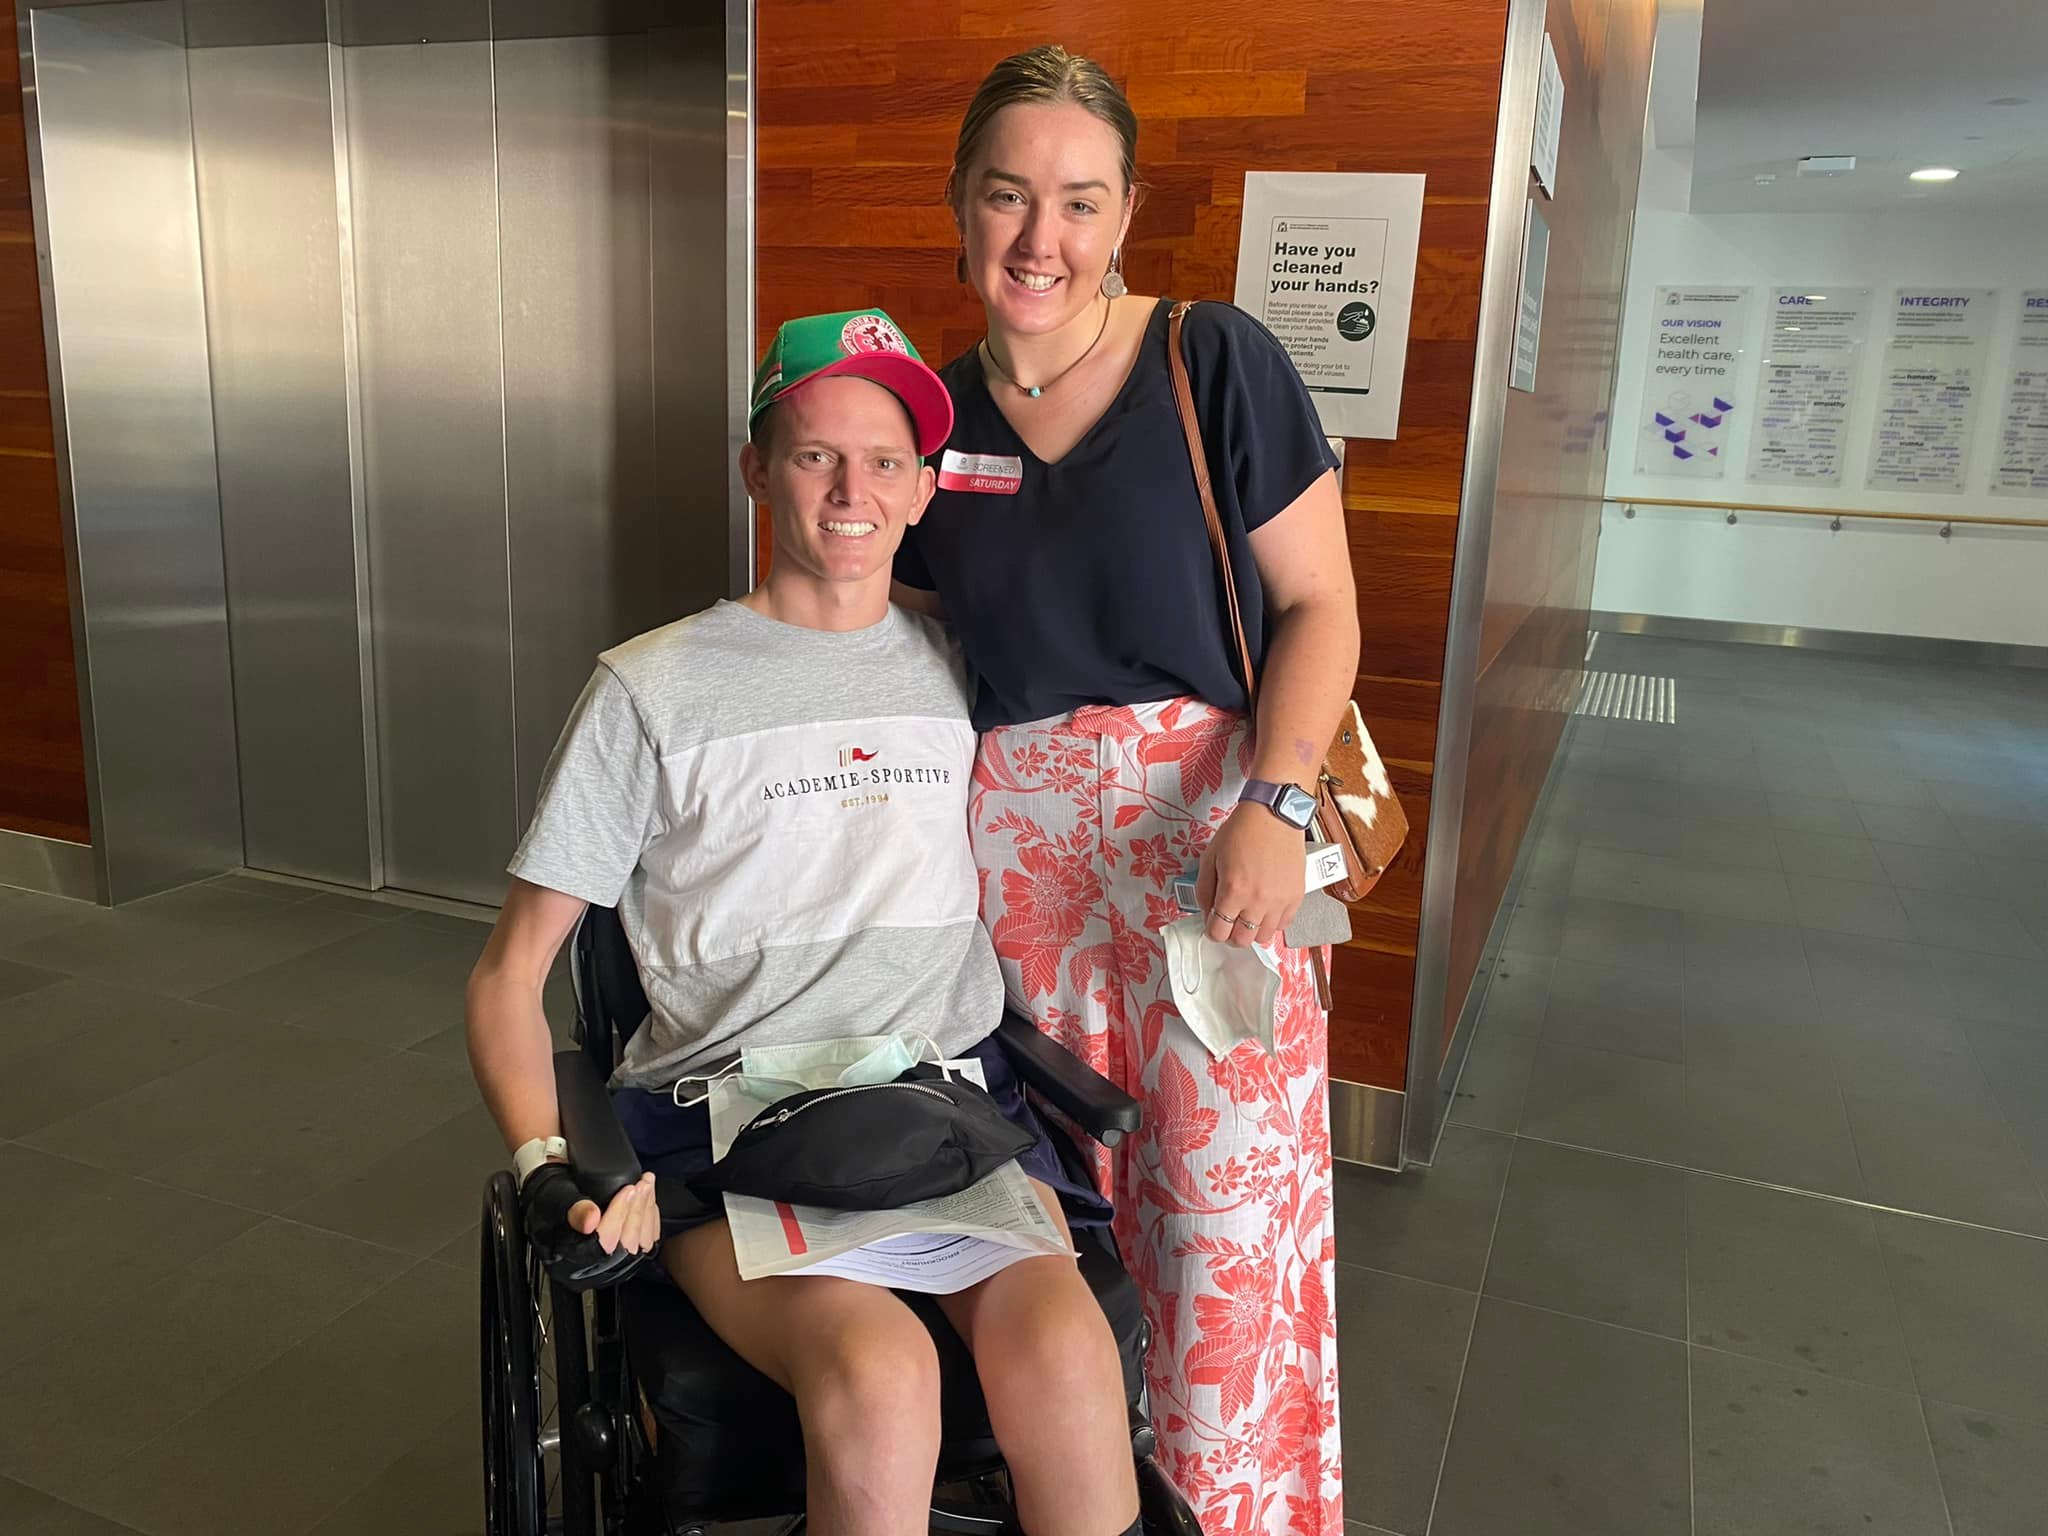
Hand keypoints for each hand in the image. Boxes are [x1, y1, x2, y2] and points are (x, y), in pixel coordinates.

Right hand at [522, 1165, 660, 1290]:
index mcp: (570, 1259)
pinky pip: (646, 1242)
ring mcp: (611, 1262)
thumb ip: (574, 1210)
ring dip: (646, 1211)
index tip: (627, 1190)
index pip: (602, 1242)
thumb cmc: (551, 1199)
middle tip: (642, 1184)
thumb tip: (591, 1219)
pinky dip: (651, 1219)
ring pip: (639, 1243)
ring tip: (646, 1186)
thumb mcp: (555, 1200)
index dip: (617, 1215)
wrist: (553, 1197)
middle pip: (625, 1243)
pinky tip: (650, 1201)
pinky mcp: (625, 1254)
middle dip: (637, 1210)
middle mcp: (592, 1267)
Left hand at [1196, 800, 1306, 949]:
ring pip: (1264, 938)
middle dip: (1230, 934)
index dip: (1212, 931)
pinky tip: (1264, 908)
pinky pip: (1283, 925)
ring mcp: (1280, 901)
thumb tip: (1207, 912)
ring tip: (1247, 915)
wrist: (1274, 815)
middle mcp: (1258, 900)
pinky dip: (1272, 922)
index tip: (1212, 925)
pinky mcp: (1296, 896)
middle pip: (1241, 940)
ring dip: (1252, 930)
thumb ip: (1204, 890)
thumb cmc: (1242, 831)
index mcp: (1233, 890)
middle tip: (1228, 921)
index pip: (1219, 932)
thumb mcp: (1210, 857)